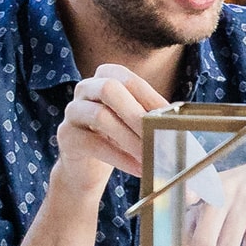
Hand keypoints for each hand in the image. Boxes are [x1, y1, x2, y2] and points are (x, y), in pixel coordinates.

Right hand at [55, 63, 170, 184]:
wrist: (86, 166)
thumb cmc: (117, 138)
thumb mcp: (134, 123)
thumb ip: (151, 117)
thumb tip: (180, 124)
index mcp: (105, 77)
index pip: (129, 80)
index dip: (150, 97)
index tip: (170, 119)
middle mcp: (85, 88)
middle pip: (109, 89)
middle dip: (136, 113)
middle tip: (158, 136)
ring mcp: (72, 111)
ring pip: (100, 116)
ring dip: (129, 138)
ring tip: (149, 157)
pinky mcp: (66, 136)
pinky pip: (93, 144)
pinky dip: (119, 157)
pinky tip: (137, 168)